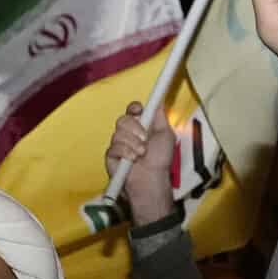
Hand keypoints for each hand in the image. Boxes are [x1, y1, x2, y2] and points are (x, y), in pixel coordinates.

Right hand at [105, 101, 180, 227]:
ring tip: (141, 154)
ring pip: (118, 133)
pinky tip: (132, 160)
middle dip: (134, 128)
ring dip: (132, 143)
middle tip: (144, 139)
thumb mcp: (166, 134)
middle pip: (123, 119)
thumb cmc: (160, 159)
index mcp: (141, 126)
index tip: (139, 110)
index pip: (132, 110)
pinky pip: (114, 147)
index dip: (134, 108)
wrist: (152, 179)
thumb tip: (158, 100)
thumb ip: (160, 117)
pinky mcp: (111, 155)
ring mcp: (119, 144)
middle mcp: (128, 133)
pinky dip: (125, 152)